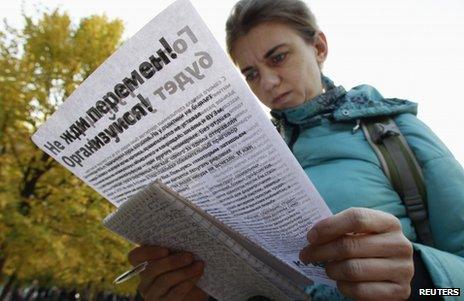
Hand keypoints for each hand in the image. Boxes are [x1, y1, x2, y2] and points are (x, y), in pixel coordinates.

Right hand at [128, 246, 207, 300]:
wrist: (194, 293)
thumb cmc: (186, 270)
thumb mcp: (179, 259)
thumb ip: (176, 249)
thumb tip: (187, 238)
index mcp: (145, 265)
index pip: (135, 256)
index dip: (148, 252)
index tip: (166, 250)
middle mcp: (145, 281)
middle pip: (151, 269)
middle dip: (172, 261)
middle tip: (190, 256)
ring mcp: (152, 295)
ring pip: (163, 281)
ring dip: (184, 271)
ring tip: (199, 265)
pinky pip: (174, 293)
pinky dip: (187, 282)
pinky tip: (196, 276)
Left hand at [299, 207, 413, 300]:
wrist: (394, 270)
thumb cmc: (369, 246)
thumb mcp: (361, 232)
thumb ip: (342, 229)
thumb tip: (312, 236)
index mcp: (389, 222)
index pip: (356, 218)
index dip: (329, 226)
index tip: (310, 236)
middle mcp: (400, 244)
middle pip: (350, 245)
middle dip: (321, 251)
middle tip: (306, 254)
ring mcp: (403, 269)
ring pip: (352, 269)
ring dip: (331, 270)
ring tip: (327, 268)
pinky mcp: (399, 291)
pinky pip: (360, 290)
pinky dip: (343, 287)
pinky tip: (340, 282)